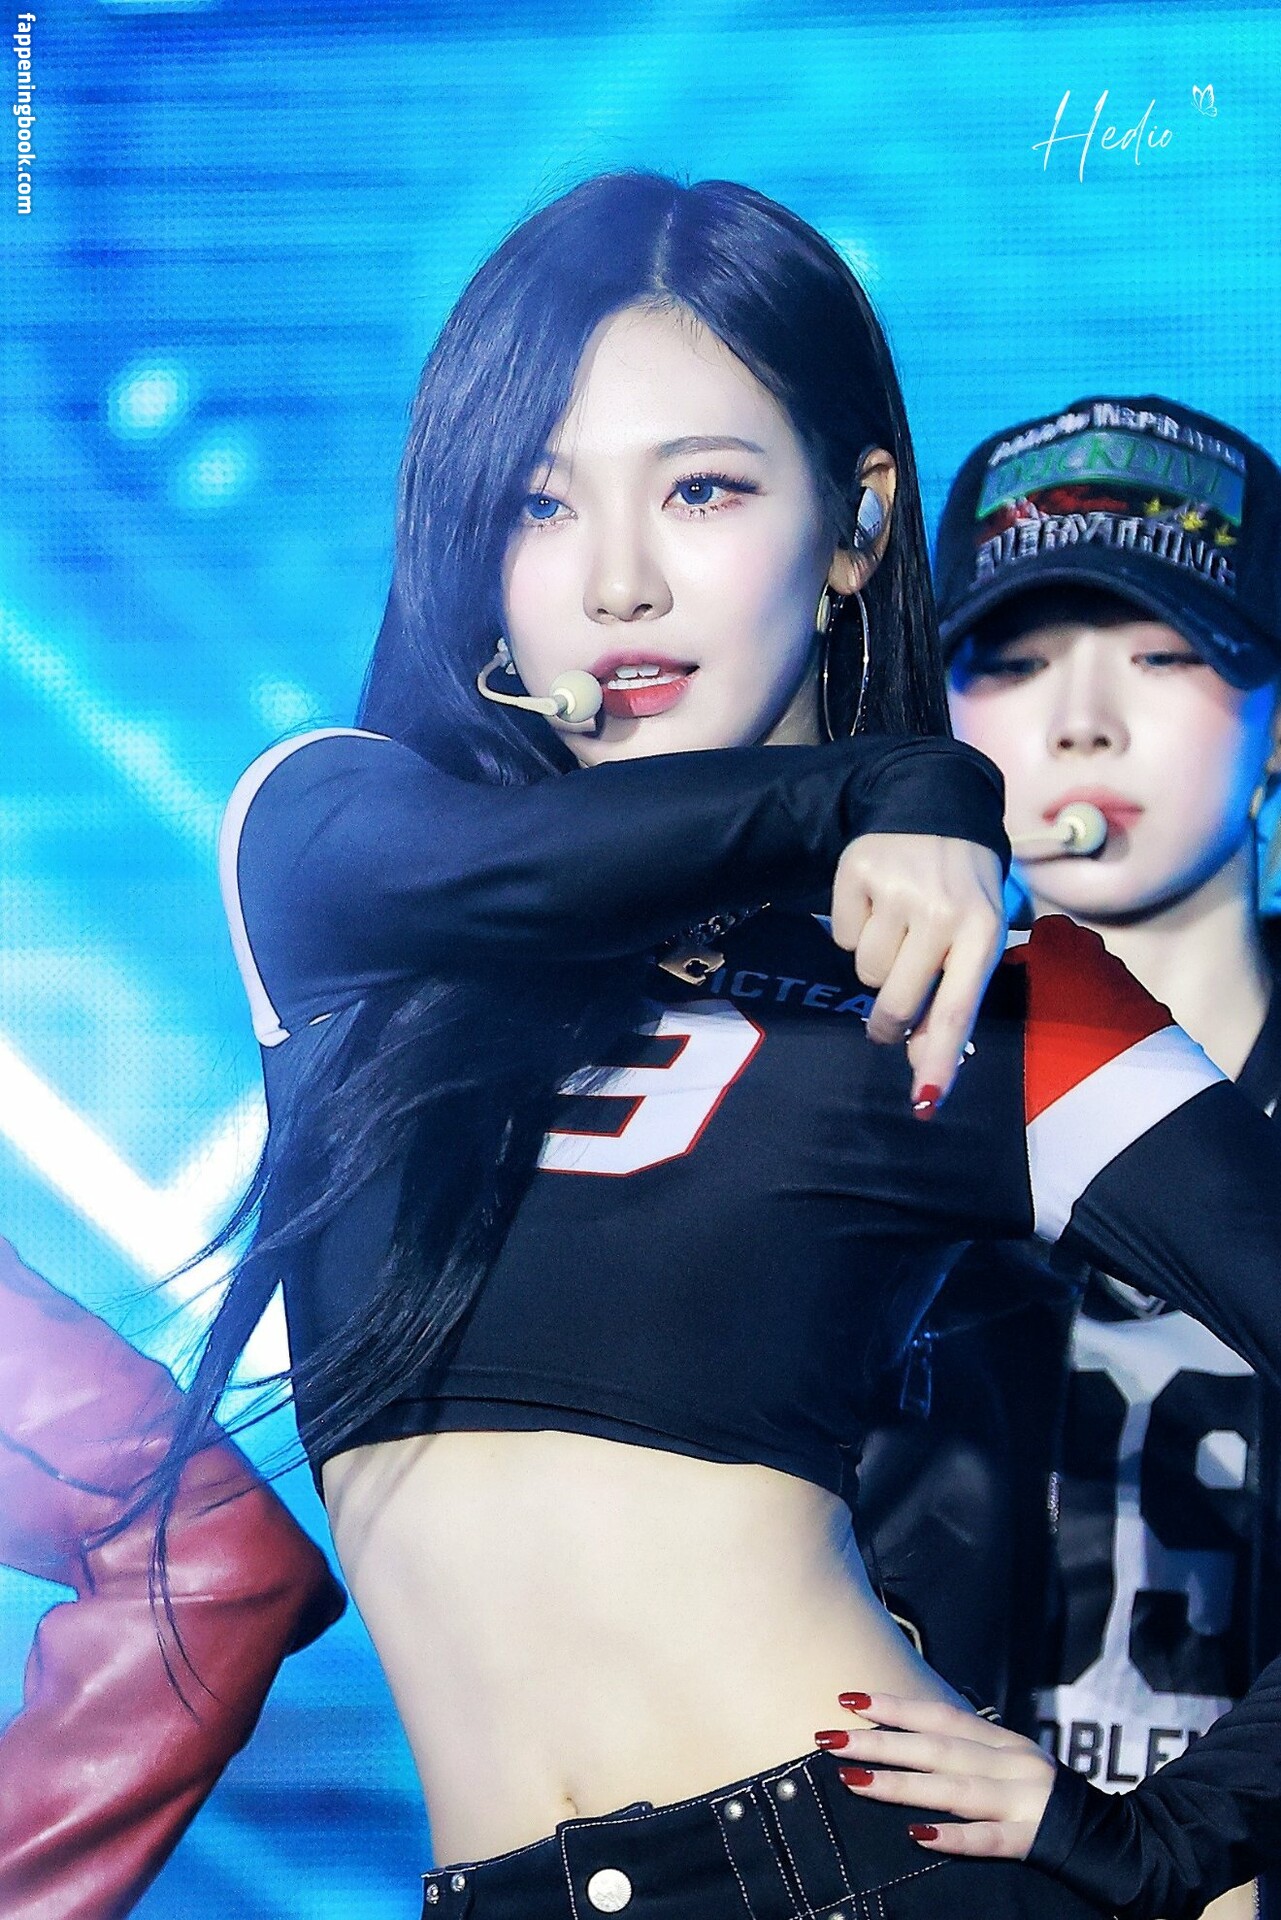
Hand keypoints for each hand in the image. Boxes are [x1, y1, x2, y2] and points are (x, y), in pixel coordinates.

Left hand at [816, 1691, 1054, 1858]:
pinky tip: (917, 1836)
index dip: (896, 1706)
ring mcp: (1021, 1800)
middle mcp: (1009, 1763)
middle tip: (829, 1738)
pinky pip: (987, 1840)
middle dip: (880, 1742)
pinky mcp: (1031, 1840)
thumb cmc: (1044, 1797)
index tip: (849, 1700)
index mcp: (1001, 1741)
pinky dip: (953, 1836)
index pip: (941, 1716)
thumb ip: (968, 1749)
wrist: (1112, 1838)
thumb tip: (909, 1736)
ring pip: (953, 1789)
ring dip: (901, 1785)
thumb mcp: (1009, 1761)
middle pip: (936, 1748)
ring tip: (853, 1781)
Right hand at [829, 835, 1005, 1110]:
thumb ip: (953, 996)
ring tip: (897, 928)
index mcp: (983, 932)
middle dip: (888, 1020)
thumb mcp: (975, 935)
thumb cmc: (962, 889)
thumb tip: (919, 1063)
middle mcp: (942, 911)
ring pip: (865, 971)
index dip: (939, 1059)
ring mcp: (898, 889)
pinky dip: (854, 928)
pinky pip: (841, 935)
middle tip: (888, 1016)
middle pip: (898, 1002)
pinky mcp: (860, 870)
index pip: (958, 1010)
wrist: (936, 805)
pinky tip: (877, 903)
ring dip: (876, 962)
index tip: (924, 1100)